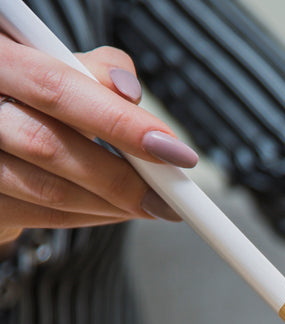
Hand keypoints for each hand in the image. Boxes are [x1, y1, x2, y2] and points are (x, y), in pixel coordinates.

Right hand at [0, 39, 192, 246]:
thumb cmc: (29, 94)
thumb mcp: (56, 63)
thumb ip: (96, 70)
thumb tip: (130, 91)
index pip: (55, 86)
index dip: (117, 121)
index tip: (173, 150)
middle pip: (48, 145)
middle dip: (119, 177)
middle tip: (169, 196)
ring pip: (47, 189)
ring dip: (110, 204)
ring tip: (149, 206)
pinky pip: (40, 217)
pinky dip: (88, 217)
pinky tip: (114, 211)